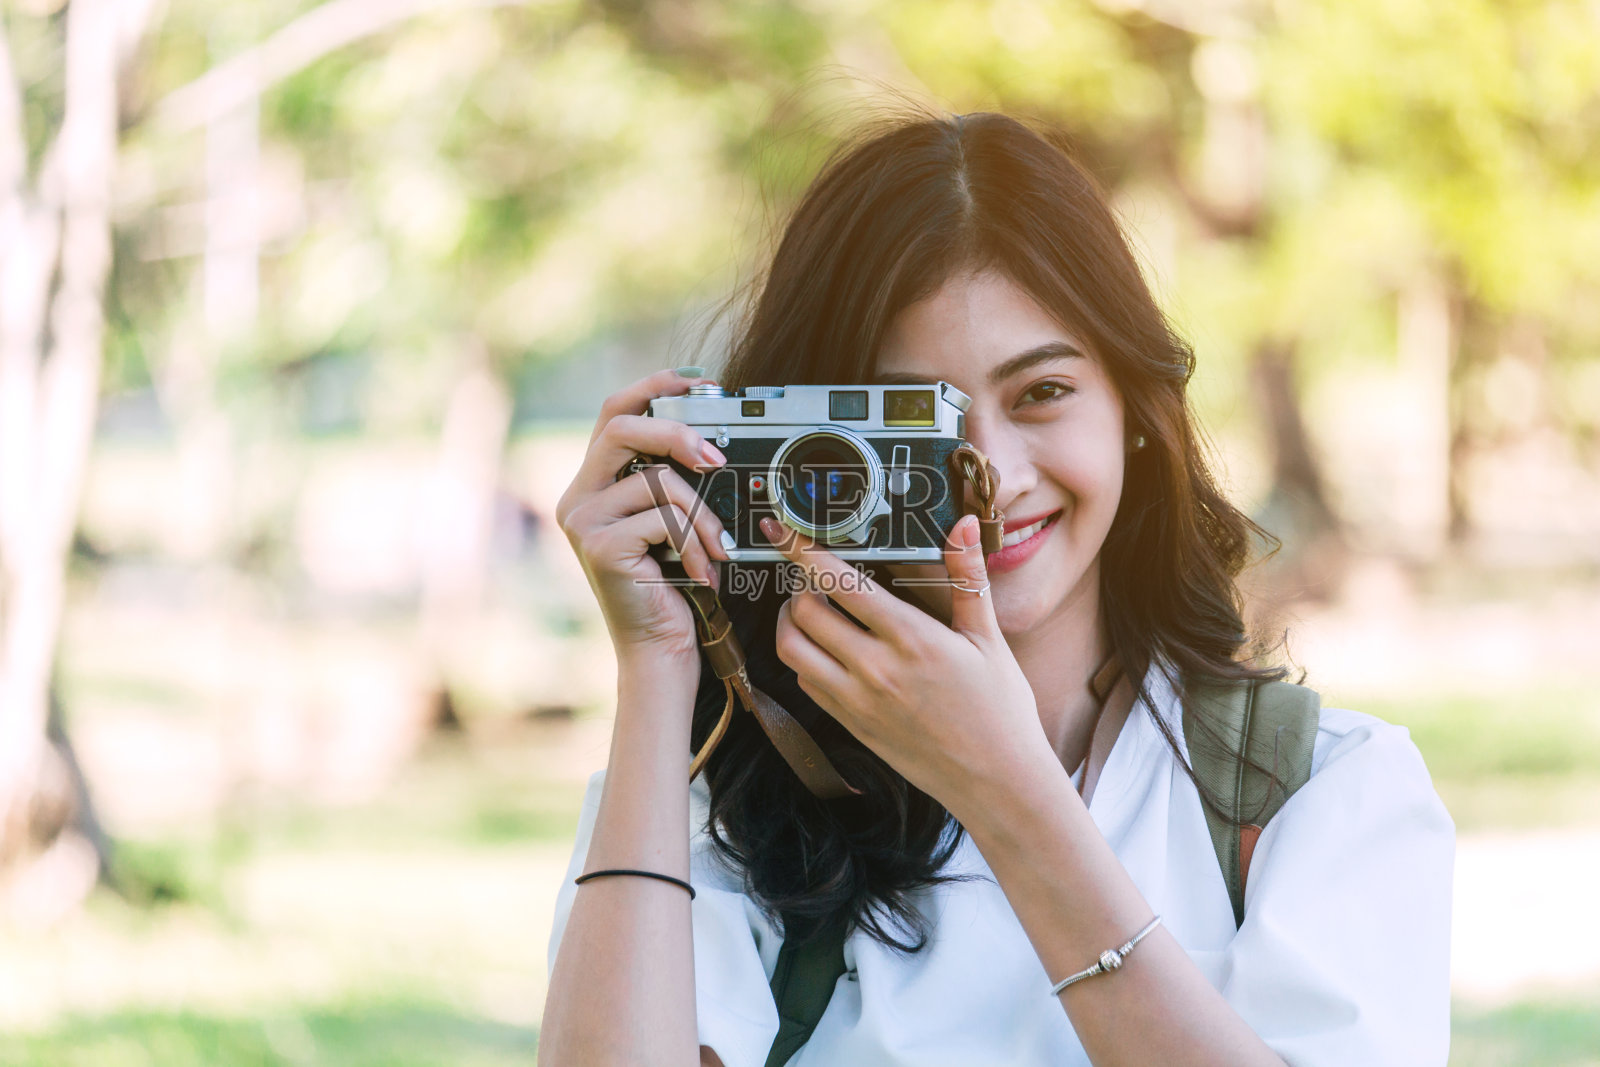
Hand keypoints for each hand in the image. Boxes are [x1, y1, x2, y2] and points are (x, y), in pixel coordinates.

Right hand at [556, 369, 731, 663]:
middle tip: (716, 458)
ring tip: (718, 548)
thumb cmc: (673, 586)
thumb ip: (672, 480)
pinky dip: (695, 543)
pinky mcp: (600, 546)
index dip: (652, 385)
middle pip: (620, 426)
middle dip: (675, 431)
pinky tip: (700, 572)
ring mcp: (583, 522)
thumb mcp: (672, 522)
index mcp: (593, 483)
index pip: (613, 411)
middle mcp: (577, 497)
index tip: (700, 380)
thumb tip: (711, 440)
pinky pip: (663, 518)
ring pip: (656, 479)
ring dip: (702, 515)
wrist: (660, 650)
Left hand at [764, 514, 1047, 819]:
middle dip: (799, 583)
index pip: (839, 583)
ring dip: (791, 621)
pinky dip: (804, 659)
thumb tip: (966, 524)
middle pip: (803, 612)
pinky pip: (806, 684)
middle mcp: (875, 670)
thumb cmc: (1001, 710)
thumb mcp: (990, 639)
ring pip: (792, 650)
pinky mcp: (851, 726)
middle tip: (814, 573)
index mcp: (911, 640)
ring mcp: (857, 702)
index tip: (784, 531)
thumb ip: (969, 578)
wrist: (997, 783)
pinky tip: (827, 648)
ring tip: (810, 607)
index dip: (803, 551)